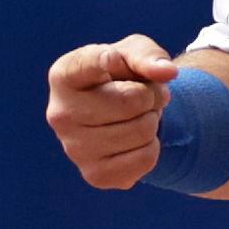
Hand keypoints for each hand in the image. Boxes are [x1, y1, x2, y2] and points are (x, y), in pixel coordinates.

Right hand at [46, 35, 180, 188]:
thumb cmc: (121, 76)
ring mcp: (74, 149)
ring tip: (139, 116)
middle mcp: (60, 114)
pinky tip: (135, 141)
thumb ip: (148, 55)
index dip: (110, 61)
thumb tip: (167, 73)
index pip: (89, 64)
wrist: (117, 115)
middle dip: (150, 95)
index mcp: (63, 76)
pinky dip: (152, 147)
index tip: (113, 59)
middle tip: (145, 95)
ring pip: (142, 131)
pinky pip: (146, 159)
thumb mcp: (132, 52)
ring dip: (153, 120)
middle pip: (131, 101)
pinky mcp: (95, 175)